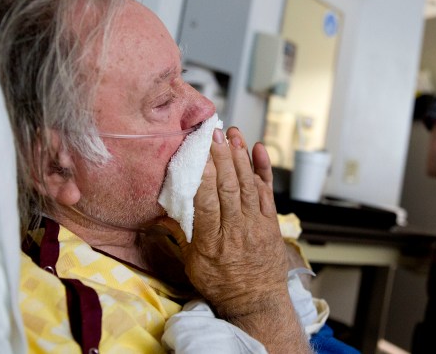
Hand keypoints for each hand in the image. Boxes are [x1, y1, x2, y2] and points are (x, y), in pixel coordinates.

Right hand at [161, 126, 308, 351]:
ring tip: (233, 134)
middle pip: (227, 187)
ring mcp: (255, 224)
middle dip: (221, 157)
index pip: (207, 201)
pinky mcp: (270, 222)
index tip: (198, 151)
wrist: (256, 302)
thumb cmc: (220, 283)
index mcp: (211, 241)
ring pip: (247, 185)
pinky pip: (267, 192)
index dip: (203, 174)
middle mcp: (235, 230)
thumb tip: (165, 208)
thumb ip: (182, 232)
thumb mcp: (192, 263)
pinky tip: (258, 150)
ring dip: (240, 157)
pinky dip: (263, 170)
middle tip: (214, 133)